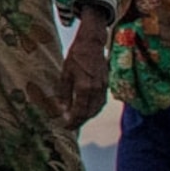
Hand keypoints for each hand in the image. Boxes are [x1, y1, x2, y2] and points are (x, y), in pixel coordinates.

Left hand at [62, 12, 109, 128]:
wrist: (92, 44)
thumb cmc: (76, 57)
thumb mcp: (65, 74)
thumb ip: (64, 93)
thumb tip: (63, 109)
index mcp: (85, 88)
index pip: (80, 111)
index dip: (73, 121)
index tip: (65, 127)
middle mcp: (96, 90)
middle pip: (90, 113)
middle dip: (80, 122)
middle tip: (71, 127)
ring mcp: (103, 87)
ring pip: (97, 108)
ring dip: (88, 117)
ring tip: (78, 121)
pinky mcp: (106, 84)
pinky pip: (101, 102)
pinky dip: (94, 109)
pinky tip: (87, 110)